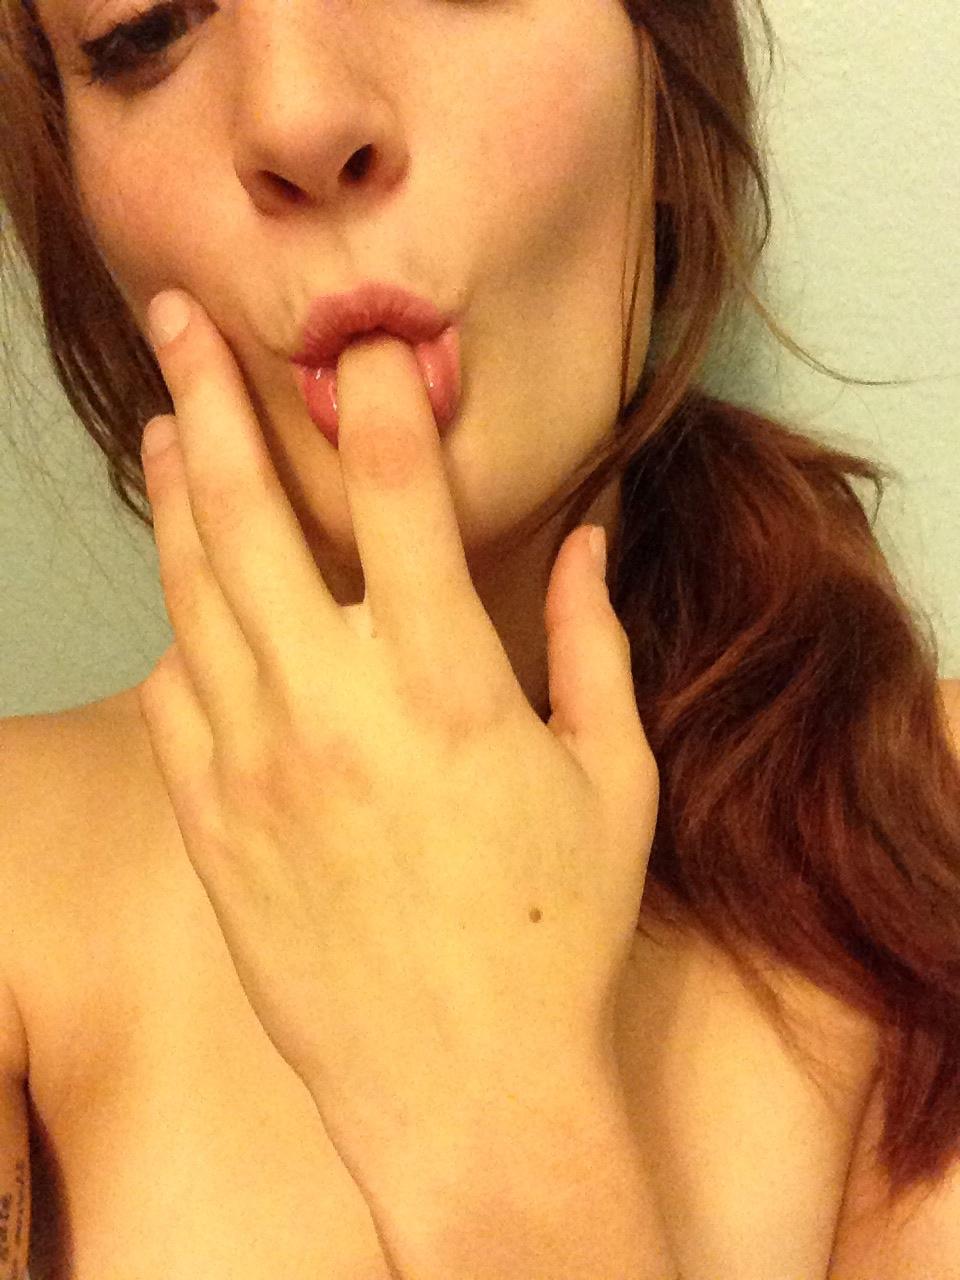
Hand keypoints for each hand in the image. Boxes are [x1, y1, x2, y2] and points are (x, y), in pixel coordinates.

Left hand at [136, 288, 658, 1175]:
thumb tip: (587, 538)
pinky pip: (170, 695)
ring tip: (162, 425)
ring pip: (193, 594)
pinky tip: (182, 594)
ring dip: (176, 497)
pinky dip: (174, 628)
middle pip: (251, 517)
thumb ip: (592, 644)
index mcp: (447, 686)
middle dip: (210, 402)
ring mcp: (256, 766)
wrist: (462, 1087)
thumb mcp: (611, 782)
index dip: (376, 398)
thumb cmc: (554, 935)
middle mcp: (335, 706)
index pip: (401, 496)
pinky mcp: (213, 824)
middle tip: (176, 322)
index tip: (358, 341)